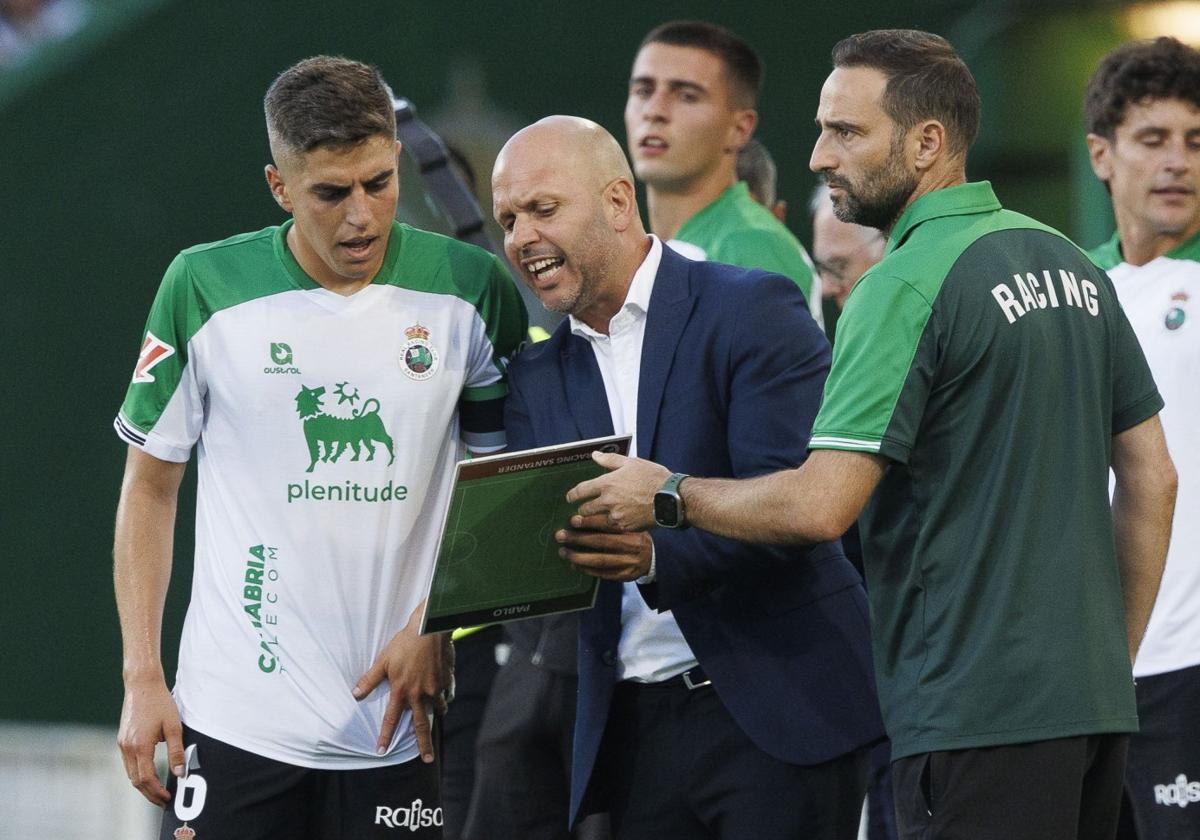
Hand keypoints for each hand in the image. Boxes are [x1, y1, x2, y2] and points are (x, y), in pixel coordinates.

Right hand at [117, 674, 184, 806]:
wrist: (142, 684)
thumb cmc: (160, 703)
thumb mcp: (174, 727)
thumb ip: (177, 752)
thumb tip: (180, 773)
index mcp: (140, 746)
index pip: (146, 778)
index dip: (157, 791)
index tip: (168, 798)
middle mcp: (127, 747)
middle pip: (136, 780)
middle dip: (149, 793)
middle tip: (163, 801)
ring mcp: (122, 743)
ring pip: (130, 773)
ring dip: (143, 785)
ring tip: (158, 791)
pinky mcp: (122, 739)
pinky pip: (128, 763)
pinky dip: (138, 773)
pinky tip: (149, 774)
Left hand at [353, 602, 452, 762]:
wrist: (430, 628)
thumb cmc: (405, 643)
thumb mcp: (383, 660)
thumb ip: (370, 679)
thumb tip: (355, 694)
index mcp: (402, 691)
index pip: (391, 719)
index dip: (385, 736)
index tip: (381, 751)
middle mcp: (420, 694)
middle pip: (422, 725)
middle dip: (424, 744)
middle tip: (428, 759)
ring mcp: (436, 688)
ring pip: (438, 709)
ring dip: (436, 715)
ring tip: (437, 717)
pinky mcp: (448, 679)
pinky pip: (448, 693)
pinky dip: (446, 696)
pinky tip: (445, 695)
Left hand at [557, 514, 653, 581]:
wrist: (655, 557)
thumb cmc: (638, 537)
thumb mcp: (632, 525)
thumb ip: (614, 523)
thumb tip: (585, 516)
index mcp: (633, 531)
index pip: (609, 526)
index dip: (590, 522)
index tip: (573, 520)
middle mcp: (632, 548)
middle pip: (601, 543)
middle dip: (578, 539)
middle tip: (560, 535)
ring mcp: (629, 563)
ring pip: (600, 561)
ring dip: (579, 557)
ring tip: (563, 552)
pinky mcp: (625, 576)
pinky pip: (603, 574)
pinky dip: (587, 569)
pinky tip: (575, 564)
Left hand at [566, 452, 670, 531]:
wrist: (670, 498)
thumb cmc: (652, 477)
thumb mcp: (631, 463)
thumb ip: (610, 460)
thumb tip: (595, 455)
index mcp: (607, 483)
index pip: (581, 491)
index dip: (572, 495)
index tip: (569, 497)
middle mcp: (607, 501)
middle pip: (585, 509)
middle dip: (583, 509)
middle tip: (585, 508)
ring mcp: (615, 516)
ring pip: (598, 520)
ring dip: (597, 518)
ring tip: (599, 517)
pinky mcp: (625, 527)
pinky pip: (613, 527)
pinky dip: (613, 524)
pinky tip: (619, 520)